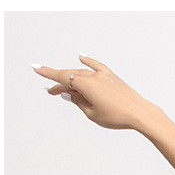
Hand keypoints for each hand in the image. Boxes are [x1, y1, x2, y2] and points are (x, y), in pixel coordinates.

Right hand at [33, 54, 157, 131]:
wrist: (139, 113)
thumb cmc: (117, 116)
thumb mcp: (92, 113)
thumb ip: (78, 102)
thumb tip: (71, 94)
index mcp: (86, 85)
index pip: (62, 78)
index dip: (48, 74)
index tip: (35, 68)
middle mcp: (94, 76)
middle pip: (71, 77)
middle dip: (60, 84)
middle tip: (51, 92)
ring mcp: (103, 75)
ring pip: (82, 74)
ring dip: (72, 80)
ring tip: (66, 90)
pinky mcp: (112, 76)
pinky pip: (96, 66)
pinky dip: (88, 62)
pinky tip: (80, 57)